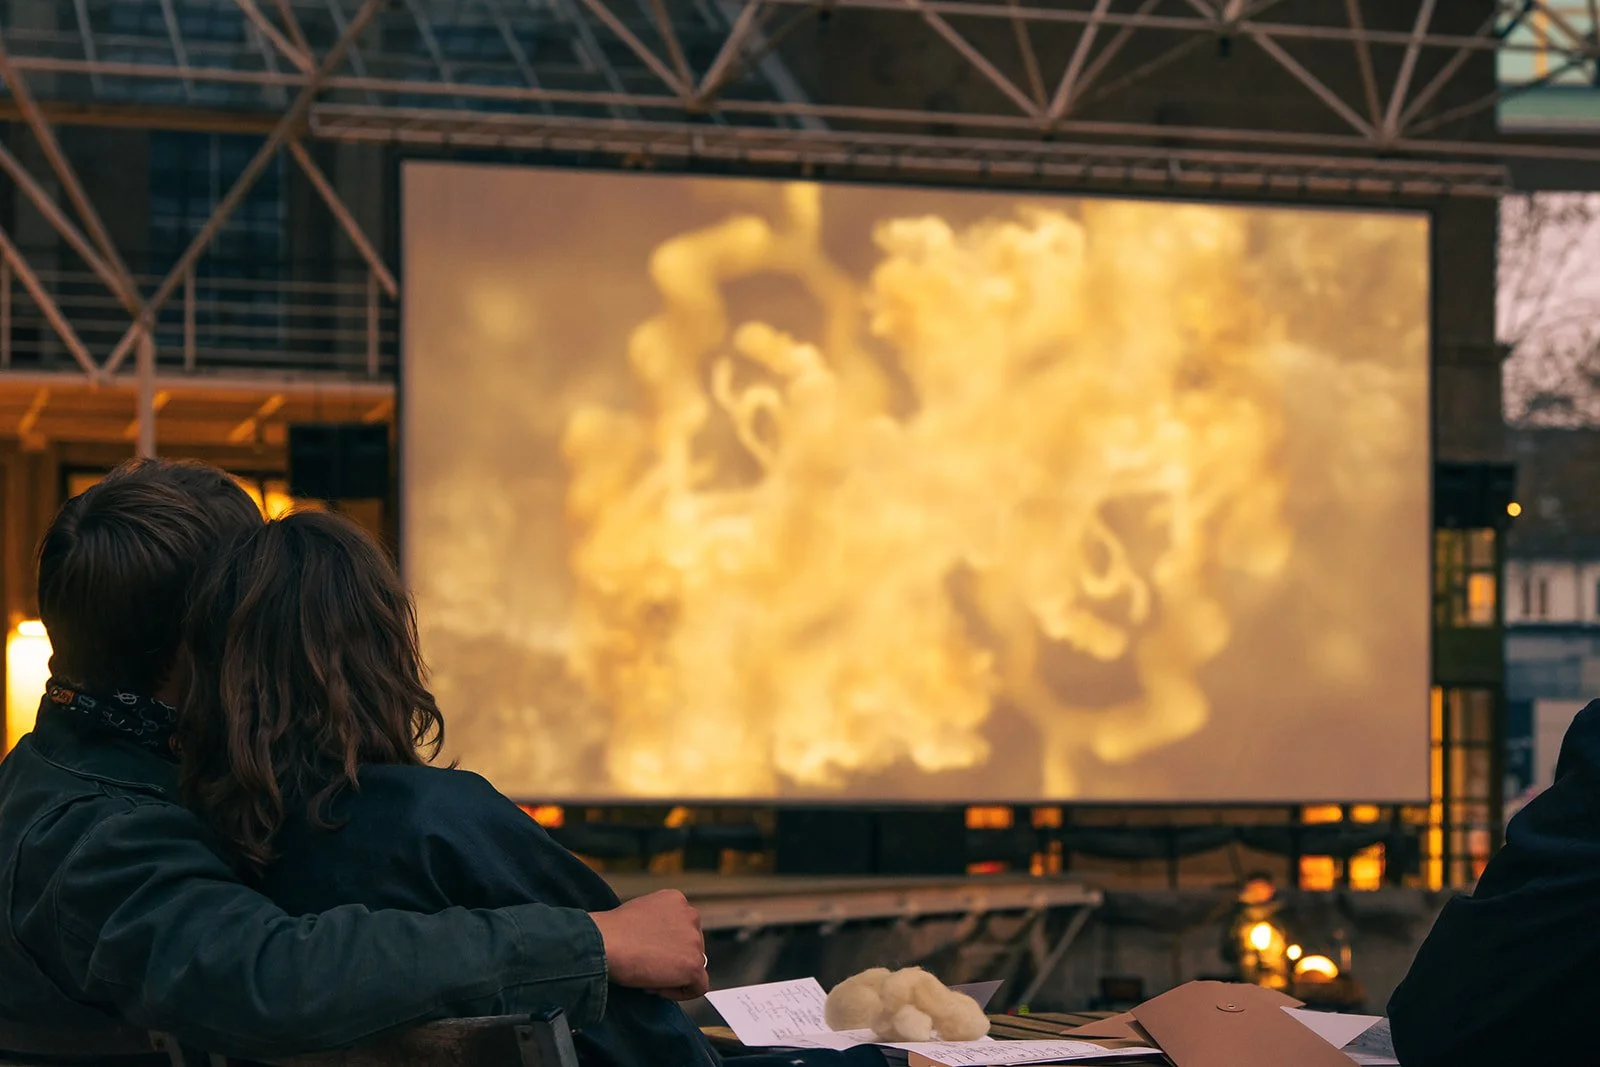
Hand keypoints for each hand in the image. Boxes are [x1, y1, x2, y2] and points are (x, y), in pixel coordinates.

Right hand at [590, 889, 707, 999]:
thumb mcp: (639, 914)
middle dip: (671, 960)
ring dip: (673, 975)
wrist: (604, 942)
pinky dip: (680, 992)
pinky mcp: (693, 964)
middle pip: (691, 947)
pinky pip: (698, 986)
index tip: (648, 953)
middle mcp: (690, 915)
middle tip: (647, 967)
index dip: (665, 946)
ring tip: (647, 976)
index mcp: (676, 900)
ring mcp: (694, 940)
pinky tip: (657, 987)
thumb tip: (660, 944)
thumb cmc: (611, 932)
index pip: (682, 929)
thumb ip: (657, 924)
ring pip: (694, 966)